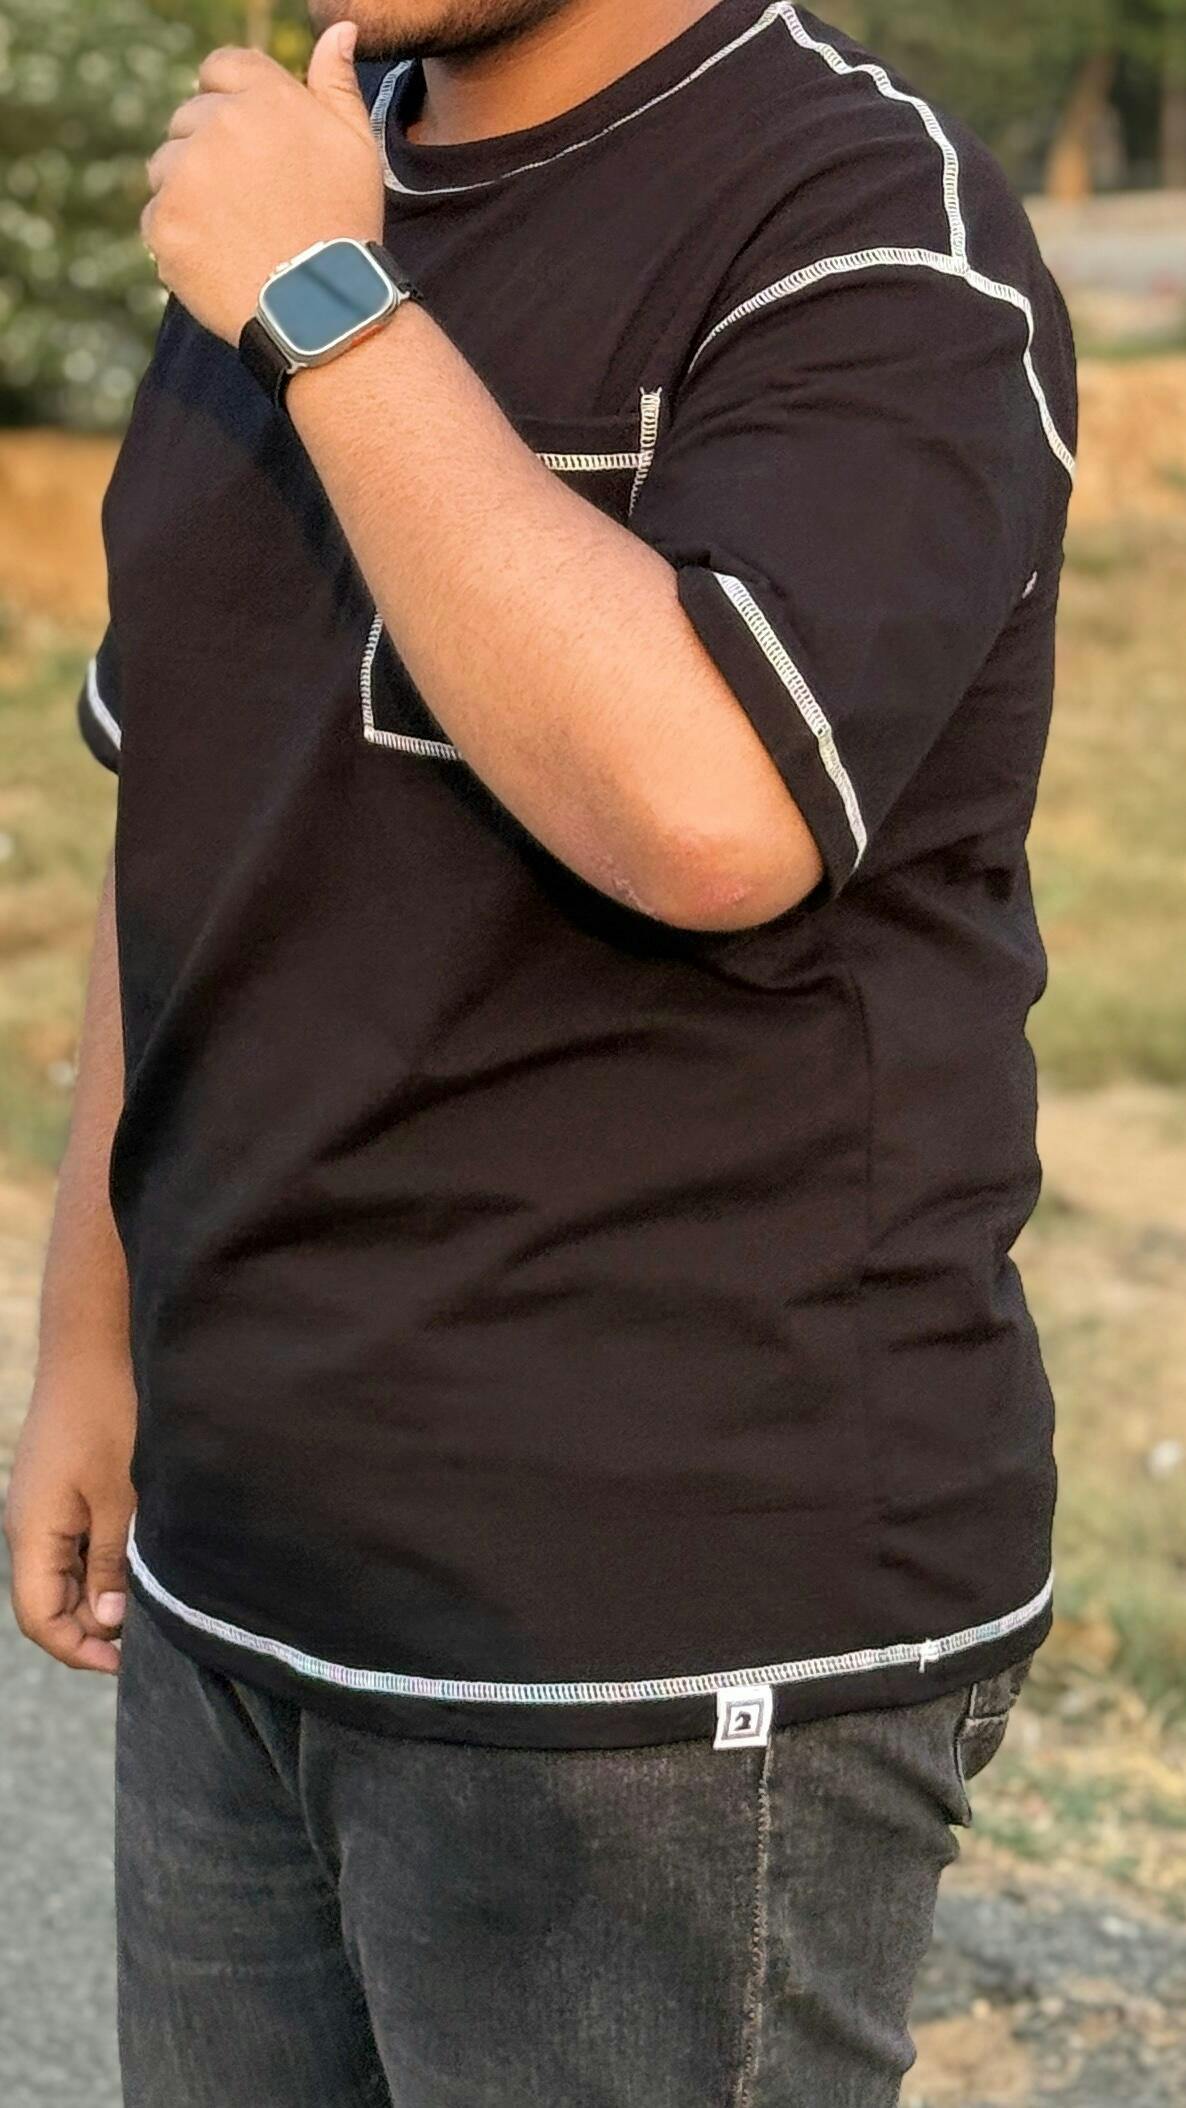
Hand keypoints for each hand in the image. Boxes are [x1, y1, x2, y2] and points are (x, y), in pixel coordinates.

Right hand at [5, 1362, 137, 1673]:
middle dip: (89, 1629)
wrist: (94, 1348)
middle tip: (144, 1637)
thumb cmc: (108, 1414)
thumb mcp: (120, 1497)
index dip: (77, 1650)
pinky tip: (133, 1564)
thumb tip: (105, 1625)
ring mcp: (41, 1508)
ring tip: (144, 1603)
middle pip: (49, 1603)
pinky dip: (97, 1564)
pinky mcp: (60, 1491)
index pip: (40, 1619)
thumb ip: (111, 1563)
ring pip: (61, 1576)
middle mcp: (28, 1527)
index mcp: (33, 1534)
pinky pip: (71, 1545)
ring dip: (96, 1597)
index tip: (124, 1661)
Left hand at [142, 22, 383, 347]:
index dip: (230, 102)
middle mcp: (218, 125)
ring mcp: (185, 175)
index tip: (247, 142)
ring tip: (236, 233)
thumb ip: (335, 83)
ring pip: (166, 168)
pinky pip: (157, 218)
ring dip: (189, 193)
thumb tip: (337, 29)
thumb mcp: (357, 147)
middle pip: (188, 120)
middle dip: (210, 152)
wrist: (323, 311)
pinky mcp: (164, 223)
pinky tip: (220, 257)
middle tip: (250, 203)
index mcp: (264, 98)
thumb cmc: (345, 227)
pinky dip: (180, 237)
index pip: (220, 68)